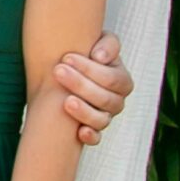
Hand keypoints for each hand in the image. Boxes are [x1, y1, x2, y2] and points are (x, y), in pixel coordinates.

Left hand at [54, 30, 130, 145]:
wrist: (67, 71)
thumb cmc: (85, 54)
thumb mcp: (99, 42)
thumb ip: (107, 44)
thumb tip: (99, 57)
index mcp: (122, 80)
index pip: (112, 78)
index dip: (90, 69)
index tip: (66, 57)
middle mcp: (116, 101)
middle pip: (107, 99)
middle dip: (81, 85)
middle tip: (57, 71)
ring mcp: (105, 117)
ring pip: (102, 120)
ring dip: (84, 111)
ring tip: (65, 101)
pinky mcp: (92, 130)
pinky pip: (96, 139)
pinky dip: (90, 136)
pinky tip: (80, 132)